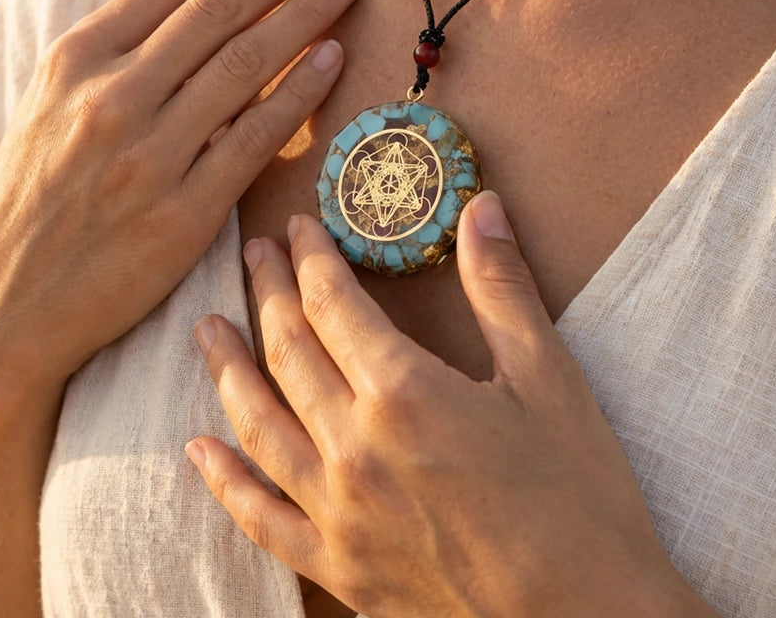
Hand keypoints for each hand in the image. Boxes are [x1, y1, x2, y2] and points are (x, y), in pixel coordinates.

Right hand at [0, 0, 361, 387]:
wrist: (3, 306)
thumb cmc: (33, 198)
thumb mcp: (50, 105)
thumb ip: (116, 54)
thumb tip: (199, 5)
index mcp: (74, 59)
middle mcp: (110, 96)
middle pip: (219, 11)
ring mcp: (148, 154)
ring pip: (245, 64)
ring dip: (306, 14)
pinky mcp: (183, 214)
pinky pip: (256, 138)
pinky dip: (299, 92)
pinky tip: (332, 60)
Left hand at [188, 191, 714, 617]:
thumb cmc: (576, 496)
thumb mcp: (549, 379)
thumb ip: (502, 288)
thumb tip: (481, 206)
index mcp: (403, 392)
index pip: (332, 305)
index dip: (310, 258)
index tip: (298, 227)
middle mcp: (353, 448)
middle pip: (289, 350)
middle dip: (267, 292)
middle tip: (252, 253)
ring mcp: (337, 513)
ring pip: (258, 423)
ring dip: (227, 369)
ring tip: (207, 328)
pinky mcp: (338, 568)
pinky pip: (260, 518)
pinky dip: (225, 480)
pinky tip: (200, 450)